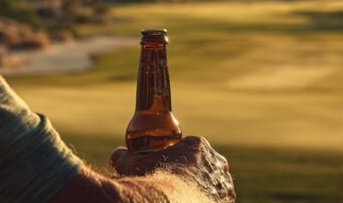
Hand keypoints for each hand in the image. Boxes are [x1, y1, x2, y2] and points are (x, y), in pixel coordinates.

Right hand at [109, 136, 234, 201]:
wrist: (167, 200)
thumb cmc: (150, 180)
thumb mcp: (132, 164)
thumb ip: (123, 157)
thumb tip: (115, 156)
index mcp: (197, 145)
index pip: (193, 150)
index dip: (184, 161)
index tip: (175, 171)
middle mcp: (215, 160)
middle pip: (207, 165)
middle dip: (199, 174)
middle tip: (185, 186)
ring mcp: (224, 180)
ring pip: (217, 182)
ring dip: (209, 188)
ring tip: (194, 197)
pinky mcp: (227, 198)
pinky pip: (222, 199)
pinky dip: (213, 201)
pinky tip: (200, 202)